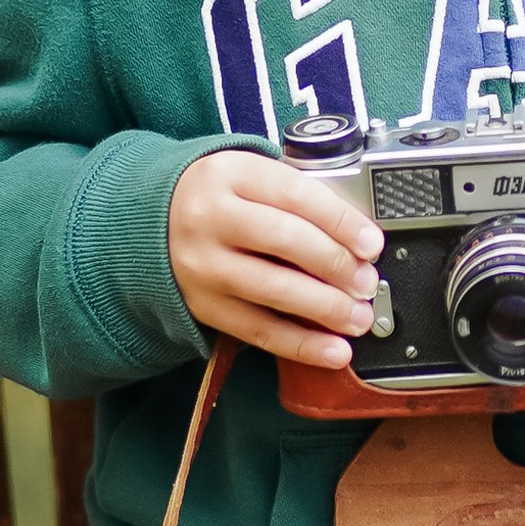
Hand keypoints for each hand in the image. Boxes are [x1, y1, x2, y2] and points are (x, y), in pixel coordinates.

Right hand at [168, 150, 384, 370]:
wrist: (151, 221)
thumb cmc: (217, 198)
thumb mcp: (249, 176)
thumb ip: (295, 198)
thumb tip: (356, 240)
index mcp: (230, 174)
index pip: (297, 195)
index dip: (343, 222)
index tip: (372, 244)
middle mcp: (211, 217)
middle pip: (287, 241)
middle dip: (338, 266)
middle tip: (367, 282)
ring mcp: (203, 264)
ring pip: (275, 290)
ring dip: (326, 308)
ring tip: (358, 317)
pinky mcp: (202, 304)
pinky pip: (258, 329)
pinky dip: (301, 344)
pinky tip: (333, 351)